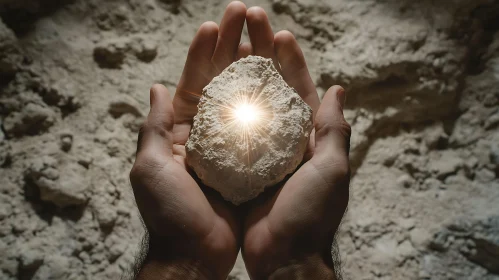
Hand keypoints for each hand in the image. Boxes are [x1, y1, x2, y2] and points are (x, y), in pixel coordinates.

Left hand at [129, 2, 247, 278]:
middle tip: (246, 14)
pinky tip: (282, 77)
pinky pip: (265, 126)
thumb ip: (154, 126)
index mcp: (184, 132)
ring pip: (247, 98)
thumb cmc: (171, 212)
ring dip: (254, 66)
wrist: (197, 254)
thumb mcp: (152, 167)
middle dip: (233, 48)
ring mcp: (234, 146)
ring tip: (265, 34)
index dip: (203, 54)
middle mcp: (210, 134)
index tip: (215, 26)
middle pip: (223, 83)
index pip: (194, 84)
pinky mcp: (255, 160)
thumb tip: (156, 86)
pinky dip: (272, 102)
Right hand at [240, 7, 350, 279]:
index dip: (290, 61)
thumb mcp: (330, 171)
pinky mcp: (236, 166)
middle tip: (247, 23)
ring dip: (237, 74)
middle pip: (270, 89)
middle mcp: (282, 140)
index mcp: (307, 138)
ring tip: (227, 43)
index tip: (278, 34)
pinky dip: (221, 108)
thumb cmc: (310, 215)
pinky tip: (209, 85)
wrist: (282, 258)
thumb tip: (337, 88)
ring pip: (246, 104)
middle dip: (260, 56)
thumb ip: (334, 130)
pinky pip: (227, 131)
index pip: (299, 90)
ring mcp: (258, 152)